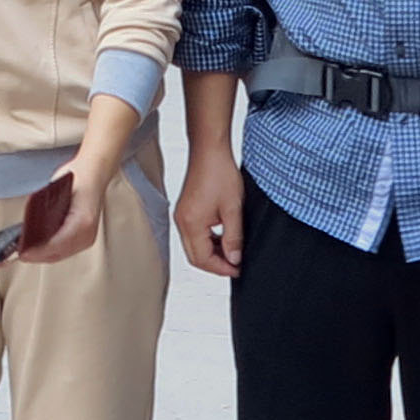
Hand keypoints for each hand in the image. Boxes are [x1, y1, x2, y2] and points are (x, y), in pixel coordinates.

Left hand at [29, 139, 128, 265]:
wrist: (94, 173)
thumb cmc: (76, 178)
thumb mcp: (53, 190)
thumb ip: (41, 209)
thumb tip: (26, 227)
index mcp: (82, 221)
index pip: (56, 244)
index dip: (38, 251)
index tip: (23, 253)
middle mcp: (87, 233)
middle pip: (57, 253)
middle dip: (37, 255)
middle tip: (20, 253)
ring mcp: (88, 237)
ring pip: (61, 254)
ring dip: (44, 255)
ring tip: (27, 252)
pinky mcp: (86, 238)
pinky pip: (66, 250)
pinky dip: (52, 250)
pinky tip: (41, 247)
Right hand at [176, 143, 247, 278]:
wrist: (209, 150)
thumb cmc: (219, 172)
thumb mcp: (233, 209)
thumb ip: (234, 238)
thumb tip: (234, 259)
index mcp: (191, 224)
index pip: (203, 259)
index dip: (221, 268)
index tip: (237, 269)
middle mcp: (182, 222)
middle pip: (195, 257)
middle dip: (216, 264)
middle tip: (235, 264)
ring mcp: (182, 216)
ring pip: (194, 247)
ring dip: (212, 253)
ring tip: (232, 251)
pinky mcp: (186, 210)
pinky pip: (194, 235)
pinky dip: (208, 241)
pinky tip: (223, 237)